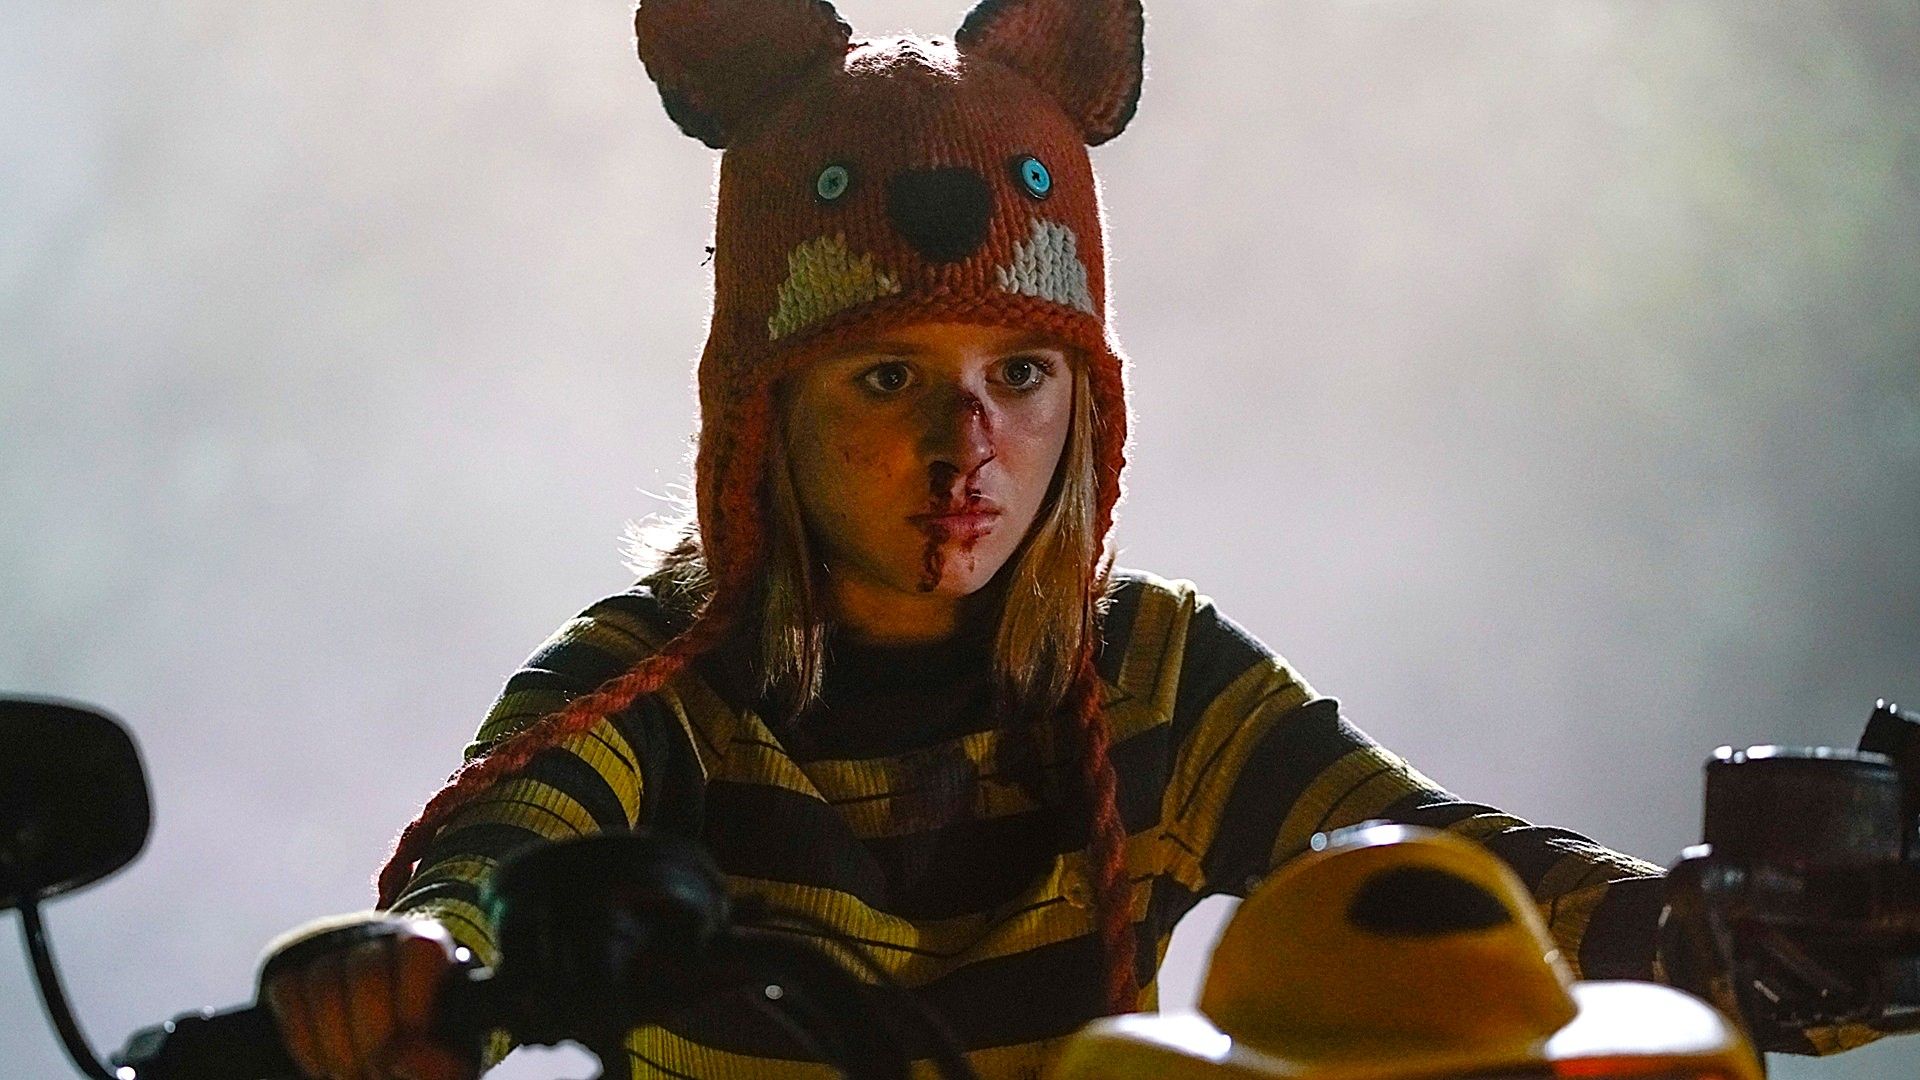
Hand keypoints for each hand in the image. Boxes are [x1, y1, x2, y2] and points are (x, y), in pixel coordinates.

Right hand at [258, 912, 476, 1079]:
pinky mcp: (291, 962)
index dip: (412, 1005)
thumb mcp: (439, 1052)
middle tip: (376, 1074)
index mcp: (429, 946)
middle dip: (370, 1038)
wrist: (376, 1043)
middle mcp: (379, 935)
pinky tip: (321, 1065)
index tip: (407, 1054)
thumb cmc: (418, 1047)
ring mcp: (331, 944)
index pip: (419, 950)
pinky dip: (302, 1038)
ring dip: (335, 1045)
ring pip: (323, 983)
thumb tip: (405, 1058)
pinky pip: (288, 988)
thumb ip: (441, 1062)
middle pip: (368, 973)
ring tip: (351, 1075)